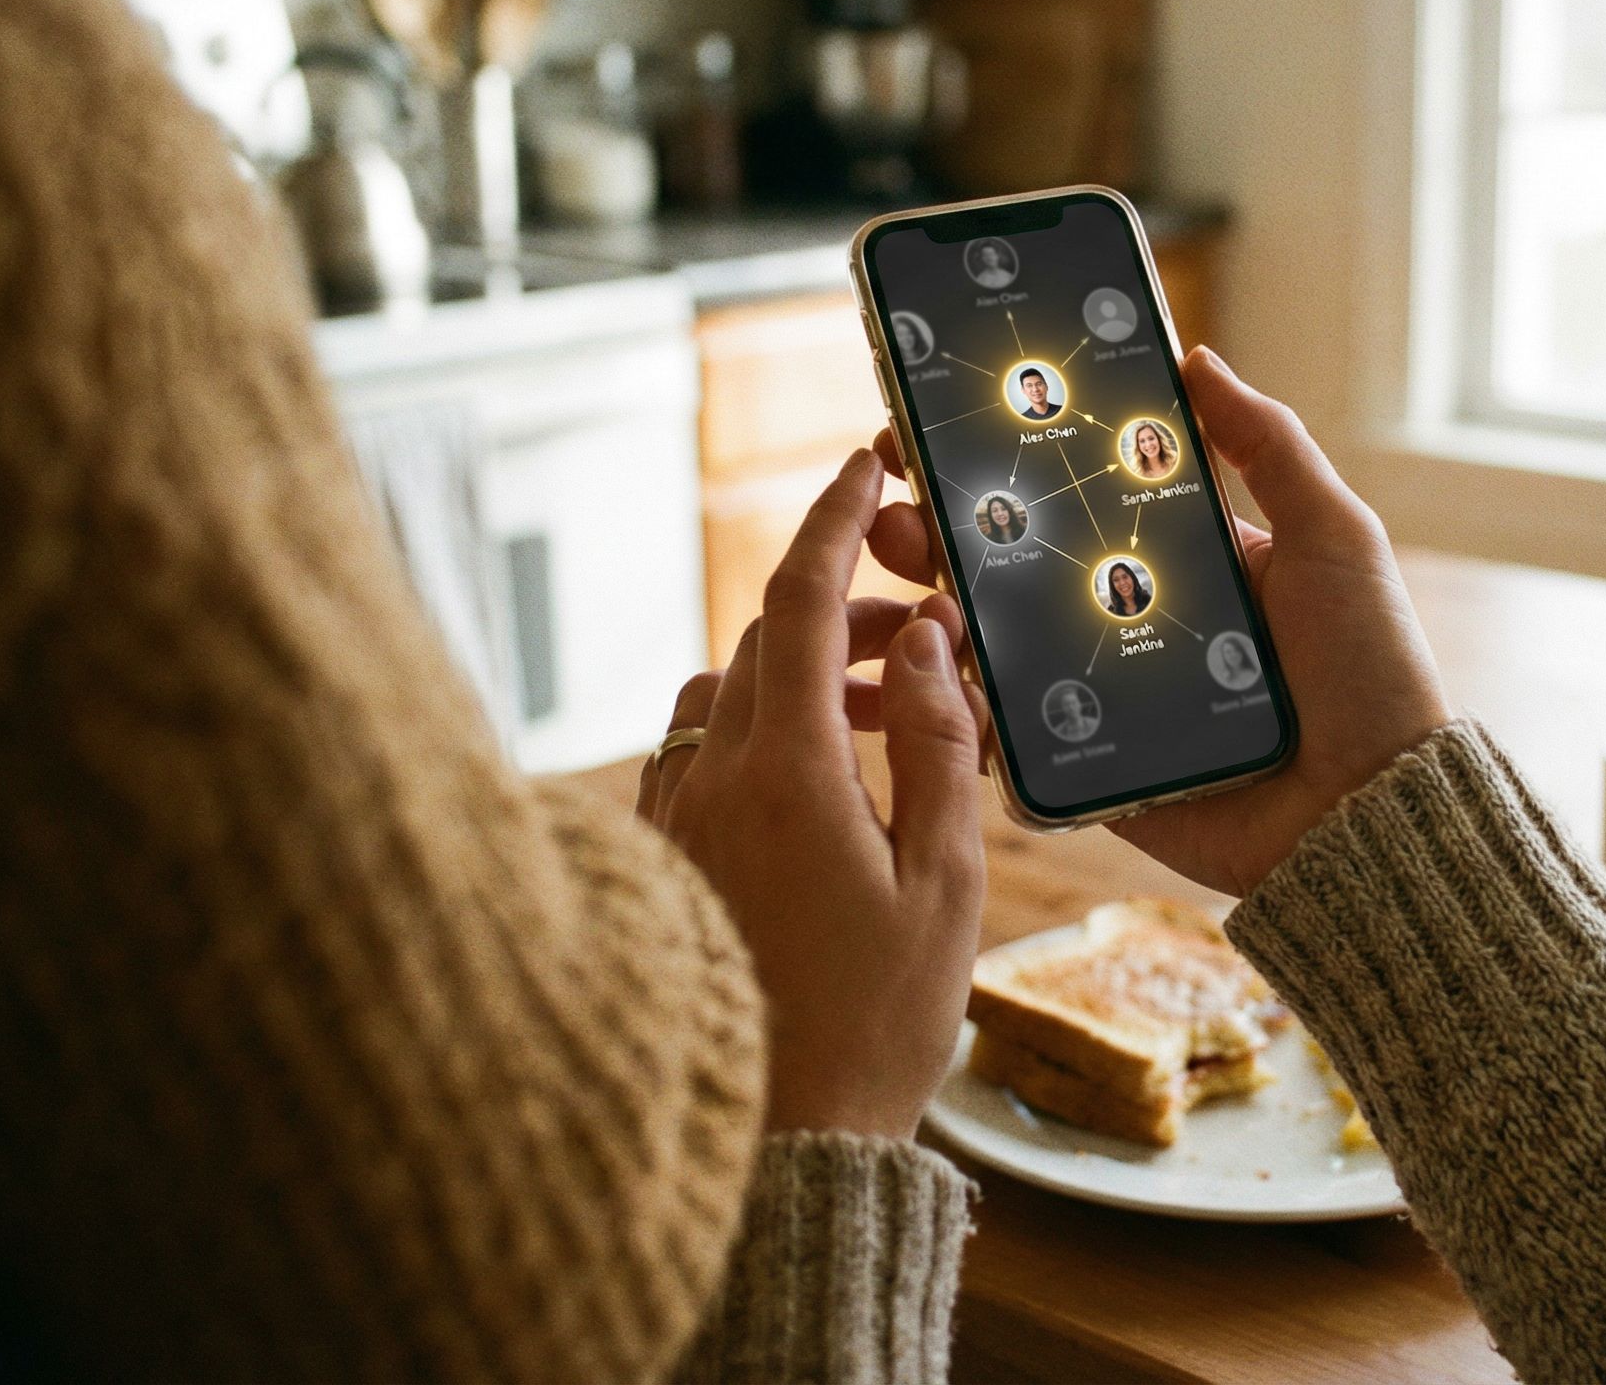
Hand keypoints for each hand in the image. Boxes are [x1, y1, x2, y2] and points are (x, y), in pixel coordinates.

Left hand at [640, 449, 987, 1137]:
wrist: (784, 1143)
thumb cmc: (877, 1022)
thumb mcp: (944, 881)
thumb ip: (934, 744)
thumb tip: (916, 636)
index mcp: (784, 772)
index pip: (796, 598)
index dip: (830, 518)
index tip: (864, 463)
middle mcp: (708, 781)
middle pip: (763, 641)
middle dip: (843, 611)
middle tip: (921, 635)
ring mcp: (673, 824)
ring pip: (725, 697)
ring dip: (800, 678)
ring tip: (880, 719)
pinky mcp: (661, 867)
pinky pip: (695, 757)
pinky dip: (754, 735)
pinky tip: (813, 785)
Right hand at [869, 348, 1448, 896]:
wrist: (1370, 812)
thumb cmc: (1368, 670)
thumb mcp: (1332, 537)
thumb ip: (1267, 448)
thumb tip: (1196, 359)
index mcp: (1183, 560)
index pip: (1084, 493)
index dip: (1021, 454)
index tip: (954, 412)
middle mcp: (1132, 620)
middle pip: (1021, 559)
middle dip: (949, 513)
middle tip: (896, 476)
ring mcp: (1103, 694)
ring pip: (997, 638)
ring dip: (934, 589)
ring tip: (897, 547)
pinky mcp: (1088, 767)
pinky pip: (1008, 731)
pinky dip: (958, 694)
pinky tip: (920, 650)